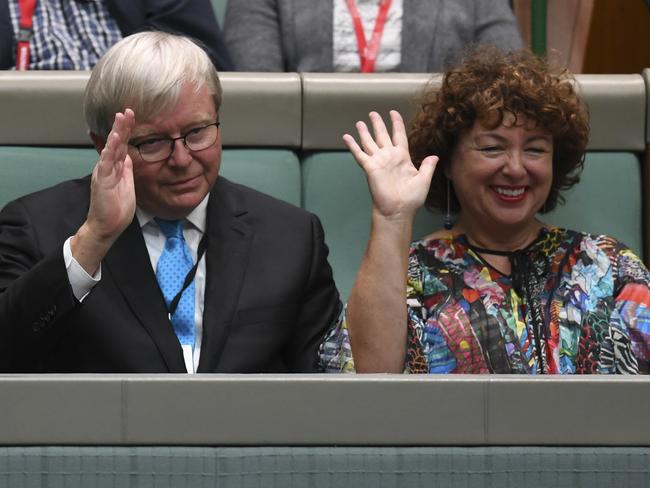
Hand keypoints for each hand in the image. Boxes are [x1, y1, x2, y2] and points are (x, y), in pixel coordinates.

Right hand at [71, 109, 135, 273]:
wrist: (107, 225)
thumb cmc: (116, 207)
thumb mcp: (126, 184)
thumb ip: (126, 169)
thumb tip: (130, 157)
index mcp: (115, 167)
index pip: (122, 145)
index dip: (126, 131)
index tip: (132, 116)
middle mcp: (108, 166)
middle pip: (116, 142)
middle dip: (122, 126)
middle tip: (128, 110)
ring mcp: (105, 172)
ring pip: (111, 148)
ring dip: (117, 132)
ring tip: (121, 117)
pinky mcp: (103, 180)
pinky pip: (107, 162)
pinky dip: (110, 149)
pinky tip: (115, 138)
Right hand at [343, 110, 436, 221]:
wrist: (398, 210)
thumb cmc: (411, 198)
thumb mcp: (423, 180)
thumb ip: (427, 166)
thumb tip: (434, 156)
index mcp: (402, 157)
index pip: (399, 135)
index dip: (396, 123)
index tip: (393, 113)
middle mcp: (389, 157)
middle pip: (382, 135)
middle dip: (378, 124)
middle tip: (373, 113)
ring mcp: (378, 161)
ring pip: (369, 142)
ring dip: (364, 132)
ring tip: (360, 122)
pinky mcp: (370, 167)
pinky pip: (359, 154)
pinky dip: (352, 145)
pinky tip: (346, 137)